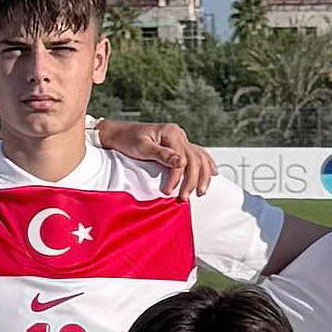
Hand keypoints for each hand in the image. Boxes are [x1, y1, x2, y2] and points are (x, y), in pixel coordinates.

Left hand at [95, 118, 214, 196]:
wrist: (119, 134)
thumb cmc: (127, 139)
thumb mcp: (142, 147)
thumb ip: (162, 155)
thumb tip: (182, 162)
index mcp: (171, 133)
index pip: (182, 159)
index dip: (177, 178)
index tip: (168, 191)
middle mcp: (179, 135)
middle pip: (194, 159)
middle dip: (193, 181)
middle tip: (186, 198)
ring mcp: (180, 139)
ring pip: (200, 157)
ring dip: (203, 175)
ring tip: (201, 192)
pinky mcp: (178, 145)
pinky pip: (198, 154)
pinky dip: (207, 164)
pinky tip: (213, 173)